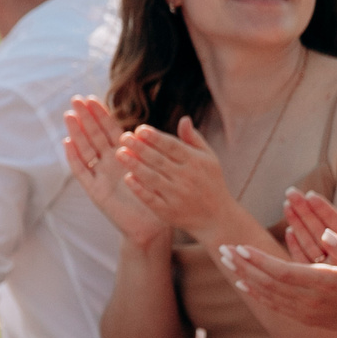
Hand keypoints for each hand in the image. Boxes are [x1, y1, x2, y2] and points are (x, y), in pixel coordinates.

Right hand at [63, 96, 164, 247]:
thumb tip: (185, 118)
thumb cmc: (160, 196)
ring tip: (69, 116)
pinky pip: (83, 172)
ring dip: (77, 133)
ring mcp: (101, 175)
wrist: (152, 227)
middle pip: (95, 135)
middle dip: (86, 117)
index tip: (91, 98)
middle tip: (77, 100)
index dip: (101, 114)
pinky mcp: (96, 191)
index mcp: (126, 154)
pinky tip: (68, 143)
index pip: (110, 129)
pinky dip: (74, 158)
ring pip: (86, 149)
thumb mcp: (167, 166)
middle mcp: (110, 162)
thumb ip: (173, 143)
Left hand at [118, 117, 240, 239]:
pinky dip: (139, 188)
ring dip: (135, 165)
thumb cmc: (210, 182)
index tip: (139, 129)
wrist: (217, 218)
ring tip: (119, 153)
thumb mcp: (208, 159)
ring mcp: (177, 195)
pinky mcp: (168, 211)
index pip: (172, 146)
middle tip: (123, 137)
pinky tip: (127, 178)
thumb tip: (184, 119)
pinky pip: (151, 198)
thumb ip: (194, 139)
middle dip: (140, 147)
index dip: (155, 137)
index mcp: (196, 162)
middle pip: (159, 160)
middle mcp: (187, 178)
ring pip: (153, 178)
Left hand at [217, 191, 336, 337]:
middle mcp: (310, 301)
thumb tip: (327, 233)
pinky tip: (241, 282)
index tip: (240, 246)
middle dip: (243, 265)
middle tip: (221, 248)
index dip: (259, 260)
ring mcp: (305, 312)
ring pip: (266, 294)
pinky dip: (254, 293)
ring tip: (225, 260)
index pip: (282, 272)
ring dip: (244, 276)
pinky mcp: (304, 318)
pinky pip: (273, 306)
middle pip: (268, 282)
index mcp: (324, 284)